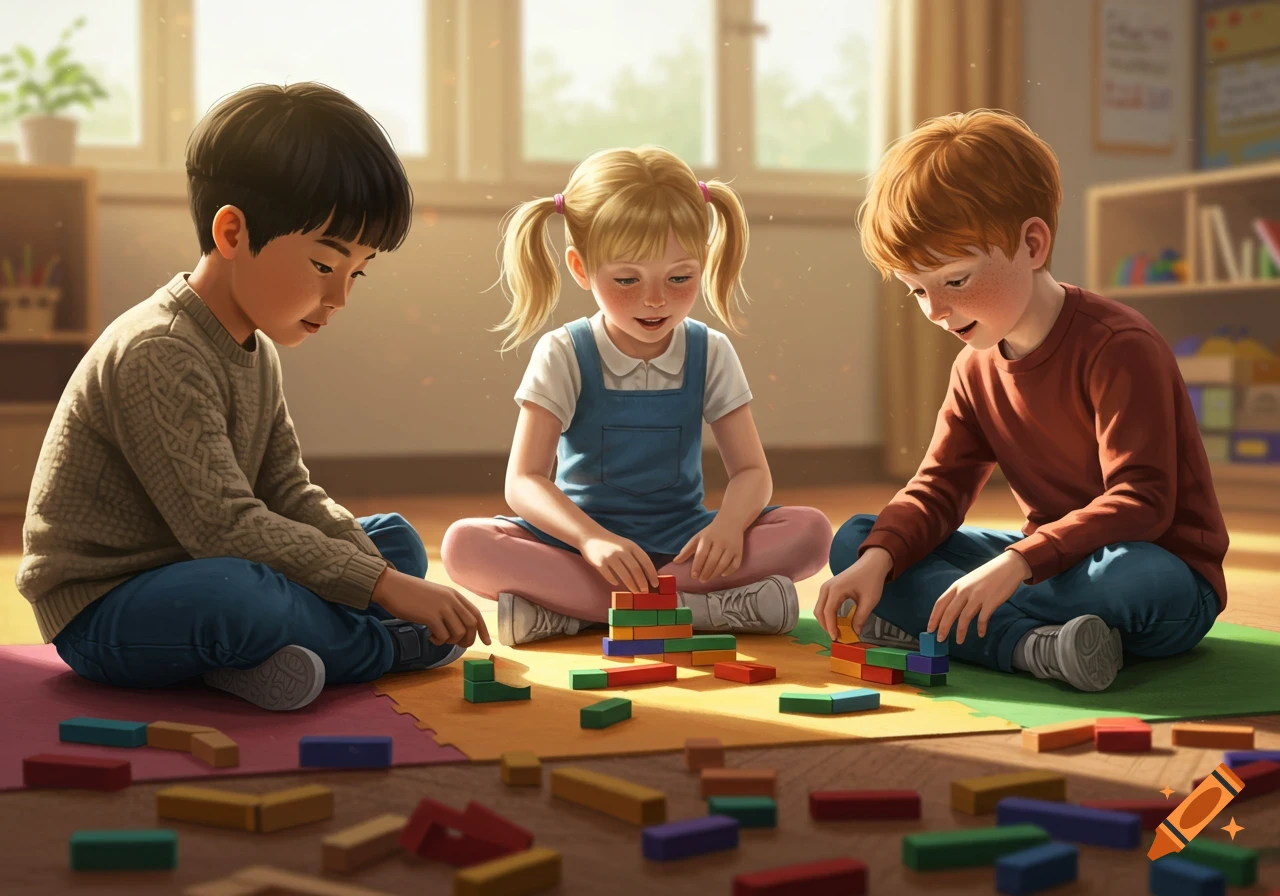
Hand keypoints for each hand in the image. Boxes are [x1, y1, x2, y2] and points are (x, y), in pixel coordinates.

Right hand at [373, 569, 491, 646]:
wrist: (392, 586)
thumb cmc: (411, 593)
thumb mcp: (436, 595)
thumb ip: (449, 607)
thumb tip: (459, 628)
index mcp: (454, 595)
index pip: (476, 614)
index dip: (483, 630)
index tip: (487, 642)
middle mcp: (451, 600)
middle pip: (471, 625)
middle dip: (468, 639)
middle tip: (457, 644)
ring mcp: (441, 607)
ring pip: (459, 632)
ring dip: (451, 641)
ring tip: (438, 638)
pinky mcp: (430, 616)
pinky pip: (443, 635)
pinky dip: (439, 640)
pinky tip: (430, 636)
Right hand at [580, 533, 658, 593]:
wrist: (589, 535)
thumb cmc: (612, 543)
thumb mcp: (625, 545)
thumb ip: (635, 556)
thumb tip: (647, 575)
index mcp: (631, 545)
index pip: (645, 561)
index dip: (651, 574)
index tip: (655, 584)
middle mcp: (621, 550)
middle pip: (636, 570)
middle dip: (642, 583)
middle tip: (645, 592)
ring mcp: (610, 557)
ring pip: (624, 575)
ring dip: (632, 585)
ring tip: (635, 592)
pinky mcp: (599, 563)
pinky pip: (609, 576)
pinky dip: (614, 581)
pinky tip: (617, 584)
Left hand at [674, 518, 742, 582]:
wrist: (731, 521)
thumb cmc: (711, 532)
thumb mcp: (698, 537)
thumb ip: (687, 550)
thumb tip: (675, 562)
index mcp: (708, 538)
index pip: (701, 554)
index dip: (697, 566)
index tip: (693, 576)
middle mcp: (720, 542)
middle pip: (712, 561)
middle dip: (706, 573)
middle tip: (701, 580)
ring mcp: (731, 547)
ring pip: (723, 564)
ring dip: (715, 574)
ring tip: (708, 579)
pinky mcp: (739, 551)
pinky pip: (735, 565)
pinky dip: (728, 572)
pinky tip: (722, 575)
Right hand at [815, 547, 892, 639]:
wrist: (872, 562)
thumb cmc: (872, 580)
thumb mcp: (869, 601)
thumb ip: (861, 617)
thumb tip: (855, 632)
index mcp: (835, 590)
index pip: (828, 613)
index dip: (831, 627)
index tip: (836, 639)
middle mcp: (826, 588)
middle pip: (819, 611)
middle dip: (826, 626)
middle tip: (837, 637)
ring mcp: (826, 587)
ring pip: (819, 608)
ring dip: (825, 621)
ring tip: (836, 631)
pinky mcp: (829, 587)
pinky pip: (823, 604)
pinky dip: (827, 614)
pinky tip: (836, 621)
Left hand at [928, 550, 1030, 644]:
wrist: (1008, 566)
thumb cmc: (988, 575)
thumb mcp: (968, 581)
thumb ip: (960, 593)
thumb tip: (950, 611)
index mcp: (957, 585)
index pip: (940, 603)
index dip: (934, 617)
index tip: (929, 629)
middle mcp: (964, 590)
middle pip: (949, 612)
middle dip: (943, 628)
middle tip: (939, 640)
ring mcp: (978, 596)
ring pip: (964, 618)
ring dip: (960, 632)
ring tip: (959, 641)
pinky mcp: (991, 601)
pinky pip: (982, 619)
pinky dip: (980, 628)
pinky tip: (980, 634)